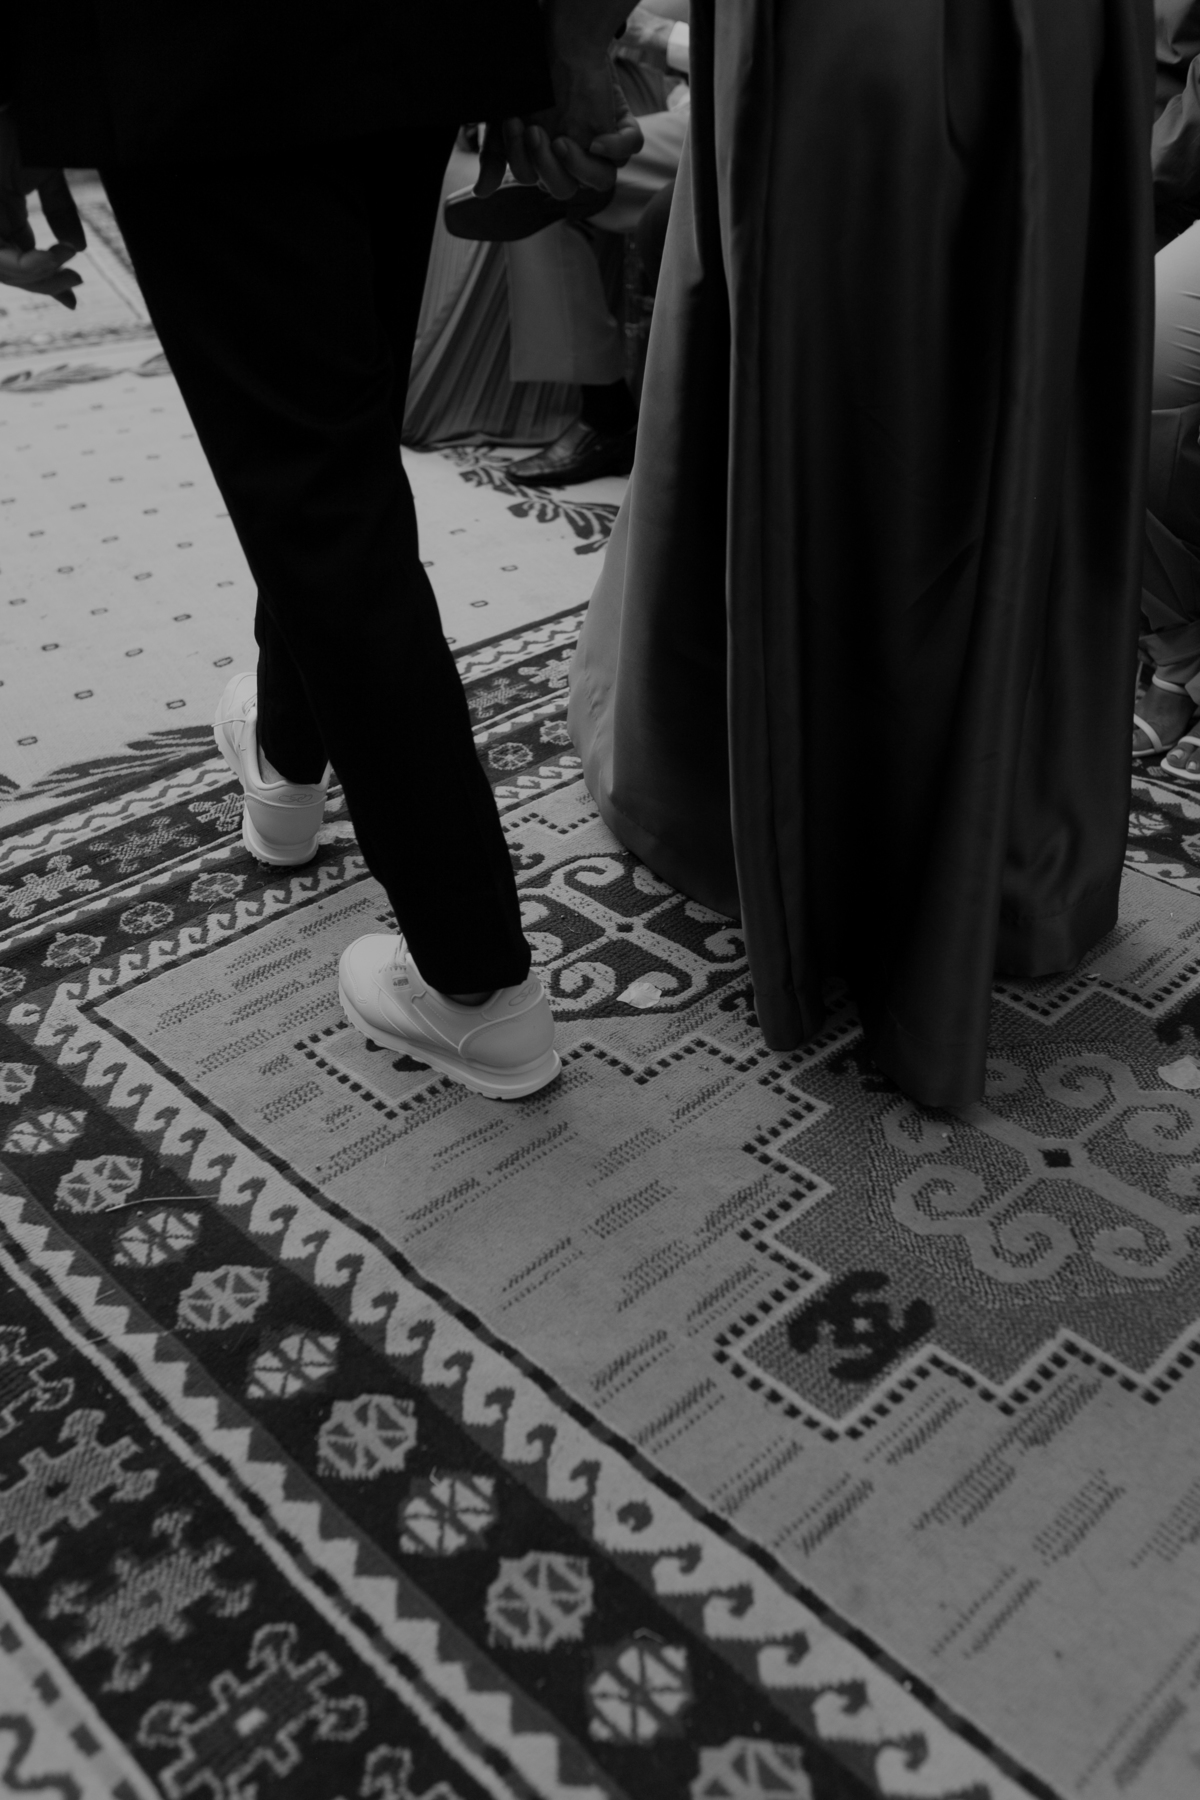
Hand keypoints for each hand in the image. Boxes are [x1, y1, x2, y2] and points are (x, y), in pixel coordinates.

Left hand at [0, 112, 85, 308]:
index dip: (45, 281)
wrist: (14, 101)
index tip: (73, 298)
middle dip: (44, 284)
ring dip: (39, 278)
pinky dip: (28, 265)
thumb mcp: (45, 175)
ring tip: (68, 268)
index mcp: (2, 212)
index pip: (20, 259)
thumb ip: (60, 212)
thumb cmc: (24, 127)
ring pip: (3, 270)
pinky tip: (55, 257)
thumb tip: (77, 248)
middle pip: (10, 272)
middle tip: (76, 282)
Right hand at [476, 66, 642, 200]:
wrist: (555, 41)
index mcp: (547, 163)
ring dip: (581, 168)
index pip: (536, 180)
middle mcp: (574, 160)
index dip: (523, 160)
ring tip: (562, 142)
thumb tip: (482, 192)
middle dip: (547, 166)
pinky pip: (631, 148)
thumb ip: (494, 157)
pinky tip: (597, 140)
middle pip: (566, 189)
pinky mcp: (619, 125)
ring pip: (602, 181)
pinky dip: (616, 149)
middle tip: (536, 132)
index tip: (515, 124)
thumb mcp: (502, 121)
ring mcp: (599, 145)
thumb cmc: (529, 83)